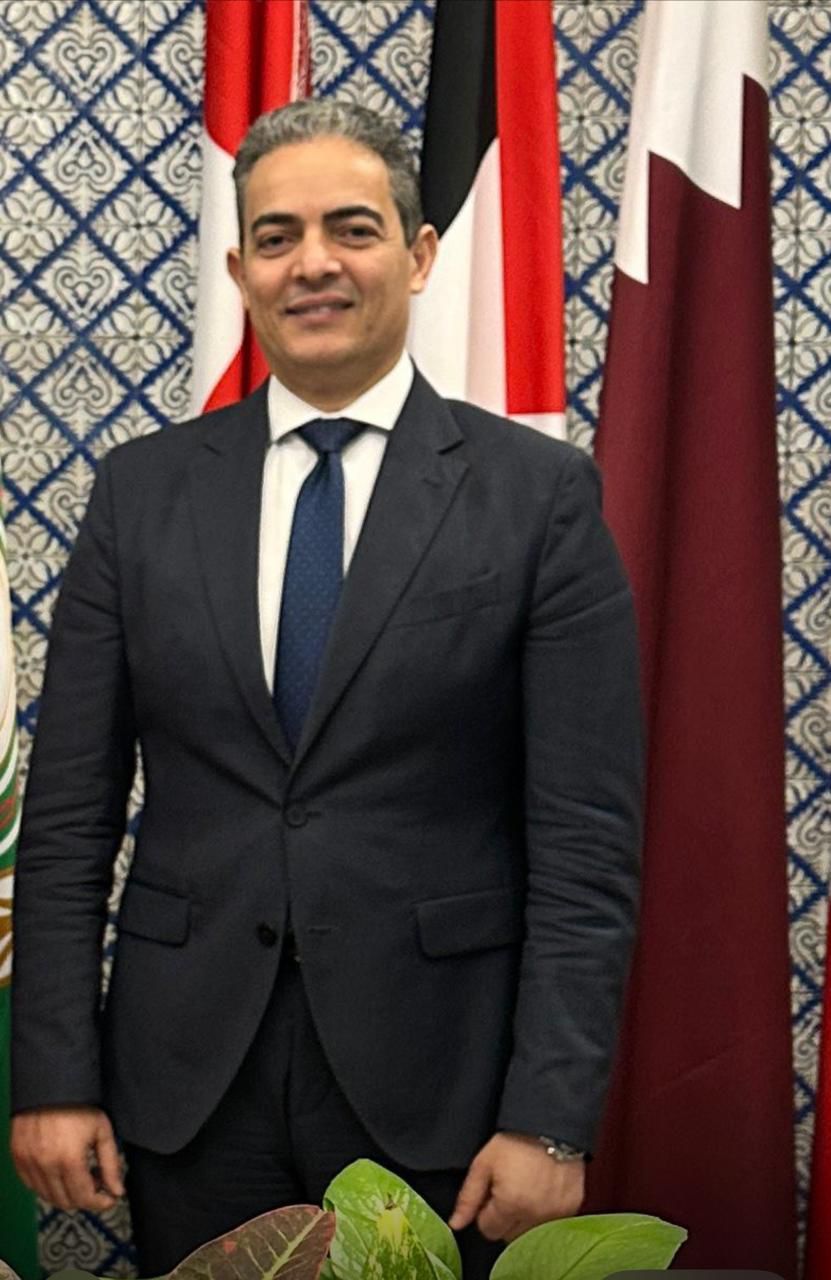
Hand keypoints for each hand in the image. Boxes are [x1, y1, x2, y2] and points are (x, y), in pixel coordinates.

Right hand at [11, 1106, 124, 1211]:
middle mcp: (45, 1166)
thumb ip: (111, 1165)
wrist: (50, 1084)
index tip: (110, 1198)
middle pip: (65, 1201)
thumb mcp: (102, 1131)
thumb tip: (117, 1191)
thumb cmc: (79, 1105)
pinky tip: (60, 1171)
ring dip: (66, 1192)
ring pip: (48, 1196)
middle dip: (85, 1197)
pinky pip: (31, 1185)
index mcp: (69, 1161)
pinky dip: (46, 1185)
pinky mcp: (17, 1158)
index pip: (84, 1198)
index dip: (101, 1202)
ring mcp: (28, 1163)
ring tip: (80, 1173)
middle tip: (97, 1182)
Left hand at [449, 1131, 584, 1242]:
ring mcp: (555, 1215)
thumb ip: (468, 1196)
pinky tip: (541, 1193)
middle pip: (508, 1235)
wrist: (552, 1125)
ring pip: (529, 1233)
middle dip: (504, 1217)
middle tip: (508, 1189)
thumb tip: (455, 1224)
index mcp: (510, 1205)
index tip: (492, 1193)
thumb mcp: (484, 1162)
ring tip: (525, 1190)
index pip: (488, 1230)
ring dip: (523, 1218)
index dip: (485, 1212)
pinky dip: (543, 1214)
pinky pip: (550, 1225)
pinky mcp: (571, 1210)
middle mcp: (534, 1216)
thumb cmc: (516, 1141)